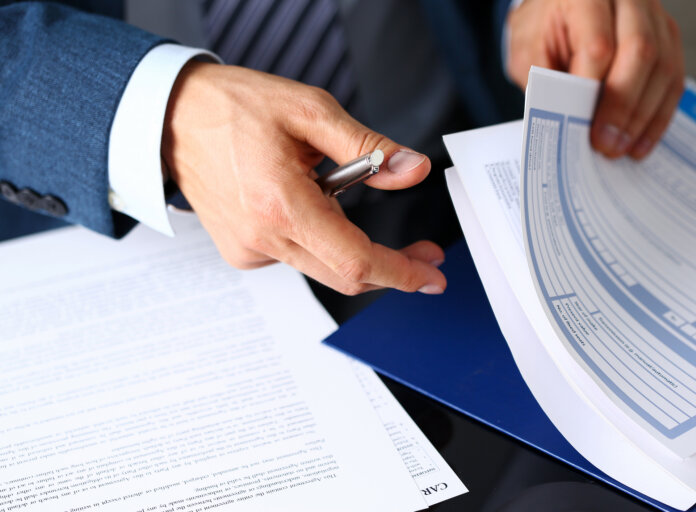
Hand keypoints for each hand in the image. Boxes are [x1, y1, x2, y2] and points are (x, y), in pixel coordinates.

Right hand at [161, 62, 445, 294]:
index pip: (355, 260)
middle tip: (422, 253)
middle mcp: (262, 238)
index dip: (401, 273)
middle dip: (390, 268)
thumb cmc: (236, 108)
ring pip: (322, 266)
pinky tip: (298, 200)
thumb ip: (368, 147)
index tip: (431, 277)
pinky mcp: (241, 253)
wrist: (174, 118)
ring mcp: (248, 251)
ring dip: (348, 243)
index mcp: (281, 204)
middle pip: (344, 275)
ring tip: (323, 183)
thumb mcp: (311, 111)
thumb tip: (413, 171)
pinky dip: (316, 237)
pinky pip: (296, 257)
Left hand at [505, 0, 683, 158]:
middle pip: (640, 52)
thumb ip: (544, 81)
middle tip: (606, 145)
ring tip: (622, 149)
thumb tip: (567, 125)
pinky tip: (640, 140)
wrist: (558, 8)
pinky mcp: (667, 35)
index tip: (582, 127)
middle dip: (623, 107)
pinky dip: (658, 113)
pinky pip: (674, 76)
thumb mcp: (527, 52)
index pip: (598, 45)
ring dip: (644, 116)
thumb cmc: (542, 30)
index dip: (593, 92)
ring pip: (664, 66)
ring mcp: (653, 14)